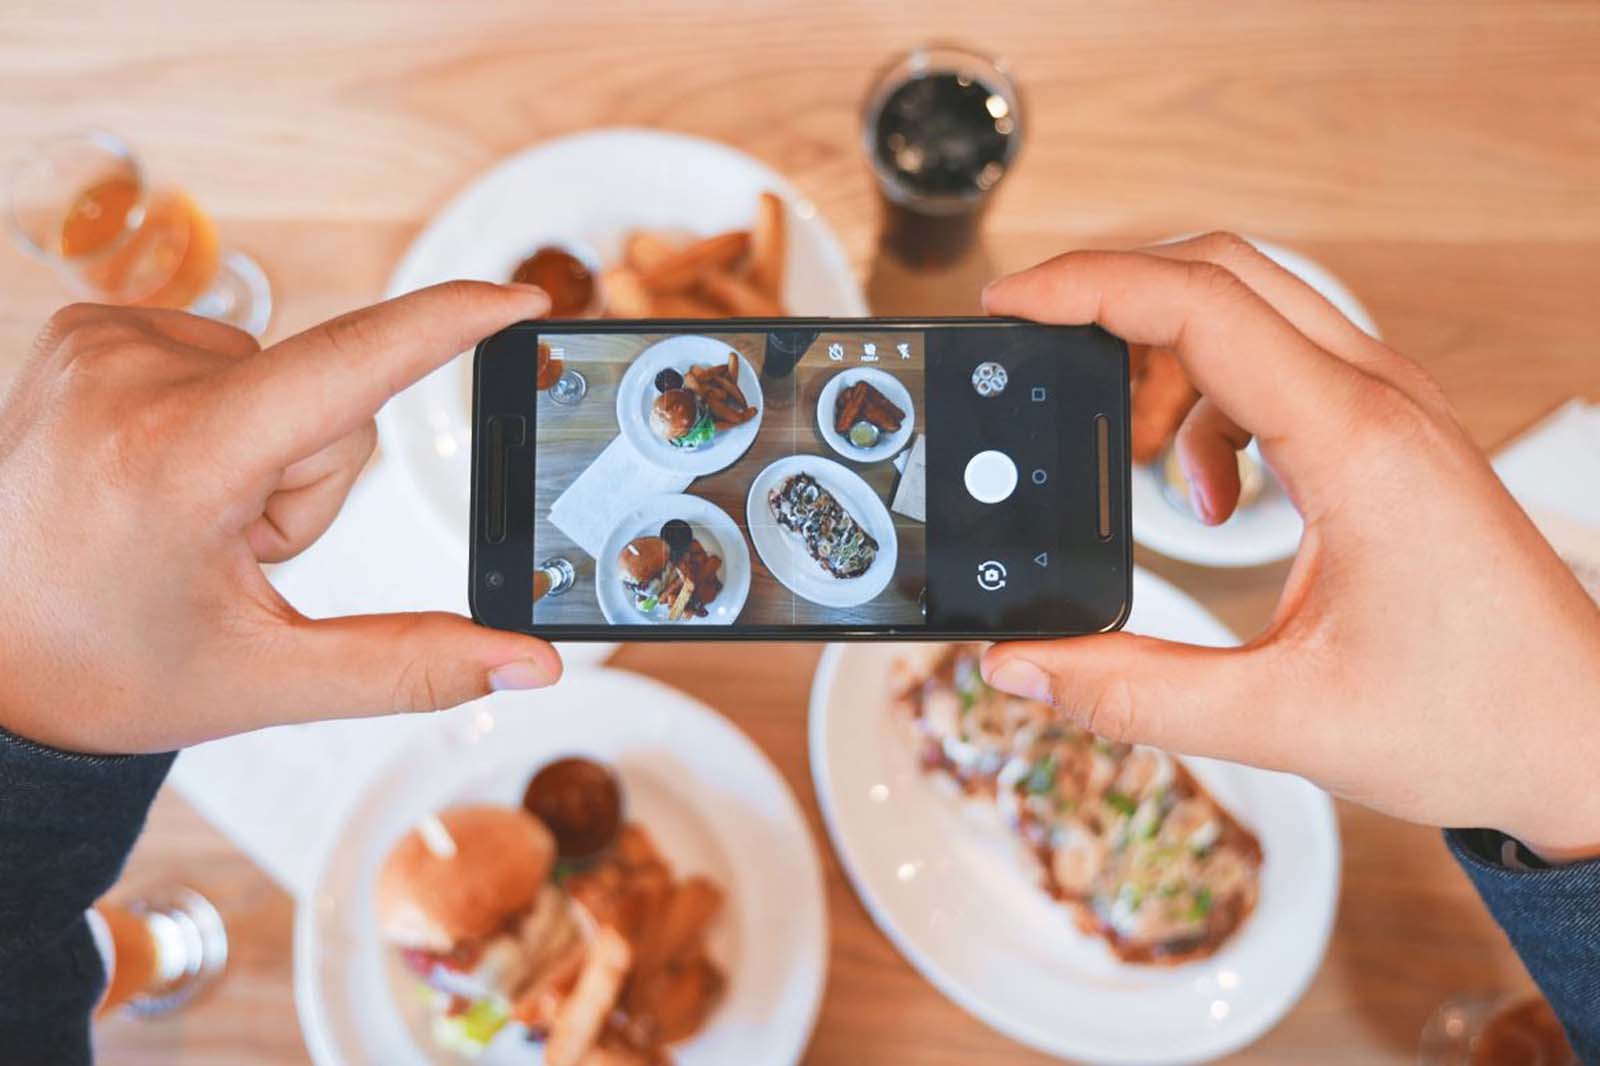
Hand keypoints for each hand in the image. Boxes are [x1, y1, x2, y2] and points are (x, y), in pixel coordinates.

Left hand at [0, 282, 561, 754]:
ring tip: (187, 518)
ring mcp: (100, 343)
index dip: (448, 325)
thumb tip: (530, 666)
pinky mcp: (88, 330)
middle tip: (232, 550)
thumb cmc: (105, 671)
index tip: (521, 297)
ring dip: (266, 453)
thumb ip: (414, 666)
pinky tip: (162, 477)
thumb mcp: (267, 680)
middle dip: (312, 480)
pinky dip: (221, 419)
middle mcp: (130, 377)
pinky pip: (225, 357)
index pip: (348, 367)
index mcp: (177, 462)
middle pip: (329, 399)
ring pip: (282, 377)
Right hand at [980, 233, 1599, 860]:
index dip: (1088, 287)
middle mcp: (1379, 400)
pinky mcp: (1390, 434)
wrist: (1584, 736)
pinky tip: (1213, 495)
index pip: (1201, 305)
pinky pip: (1278, 364)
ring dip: (1164, 354)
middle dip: (1113, 296)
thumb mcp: (1283, 720)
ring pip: (1251, 308)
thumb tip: (1023, 663)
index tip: (1010, 304)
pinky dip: (1212, 404)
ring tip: (1126, 450)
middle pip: (1222, 271)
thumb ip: (1135, 693)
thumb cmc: (1477, 719)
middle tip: (1039, 348)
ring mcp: (1391, 408)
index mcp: (1355, 444)